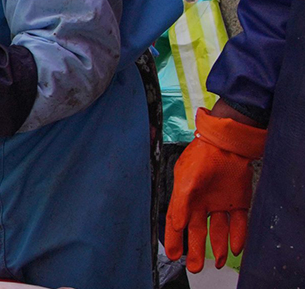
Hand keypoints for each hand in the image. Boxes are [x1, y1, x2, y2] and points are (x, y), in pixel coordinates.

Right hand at [165, 105, 266, 272]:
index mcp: (185, 199)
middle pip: (198, 231)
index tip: (173, 255)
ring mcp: (220, 203)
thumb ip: (180, 203)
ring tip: (219, 262)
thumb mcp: (185, 180)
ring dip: (219, 246)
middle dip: (196, 250)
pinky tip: (236, 247)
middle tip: (195, 267)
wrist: (227, 145)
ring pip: (219, 230)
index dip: (174, 240)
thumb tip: (176, 224)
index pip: (177, 224)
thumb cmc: (200, 158)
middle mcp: (201, 204)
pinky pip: (238, 223)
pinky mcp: (237, 202)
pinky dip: (237, 235)